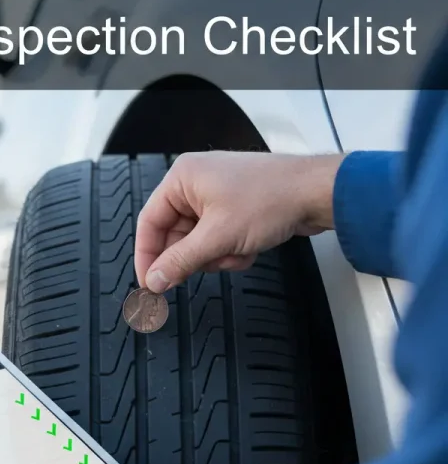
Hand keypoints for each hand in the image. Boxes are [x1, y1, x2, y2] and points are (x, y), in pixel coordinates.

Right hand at [135, 151, 343, 291]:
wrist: (317, 193)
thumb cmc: (271, 199)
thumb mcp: (217, 237)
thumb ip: (180, 262)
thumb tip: (154, 281)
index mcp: (182, 179)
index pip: (149, 223)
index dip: (147, 256)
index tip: (150, 284)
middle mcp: (194, 184)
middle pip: (174, 236)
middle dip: (195, 256)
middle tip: (209, 265)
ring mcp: (215, 197)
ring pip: (197, 243)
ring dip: (217, 256)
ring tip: (238, 250)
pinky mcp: (232, 210)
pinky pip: (216, 241)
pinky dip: (230, 251)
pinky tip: (249, 246)